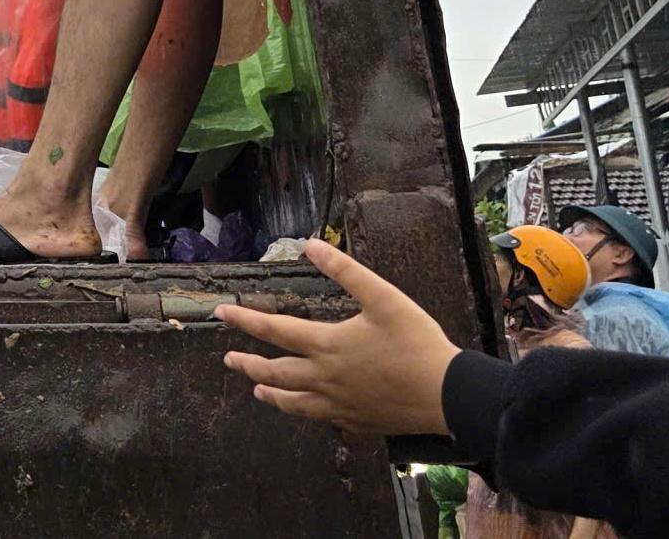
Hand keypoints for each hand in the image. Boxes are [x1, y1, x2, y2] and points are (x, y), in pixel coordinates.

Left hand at [216, 239, 463, 435]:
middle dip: (247, 362)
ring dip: (270, 392)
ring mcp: (339, 405)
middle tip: (228, 357)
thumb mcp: (383, 297)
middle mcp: (325, 378)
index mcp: (327, 345)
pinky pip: (321, 418)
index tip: (220, 313)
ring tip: (257, 389)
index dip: (244, 319)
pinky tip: (305, 409)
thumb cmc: (417, 344)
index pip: (274, 329)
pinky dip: (304, 411)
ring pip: (293, 402)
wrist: (448, 395)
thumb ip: (345, 271)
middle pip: (274, 372)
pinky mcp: (357, 422)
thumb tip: (310, 245)